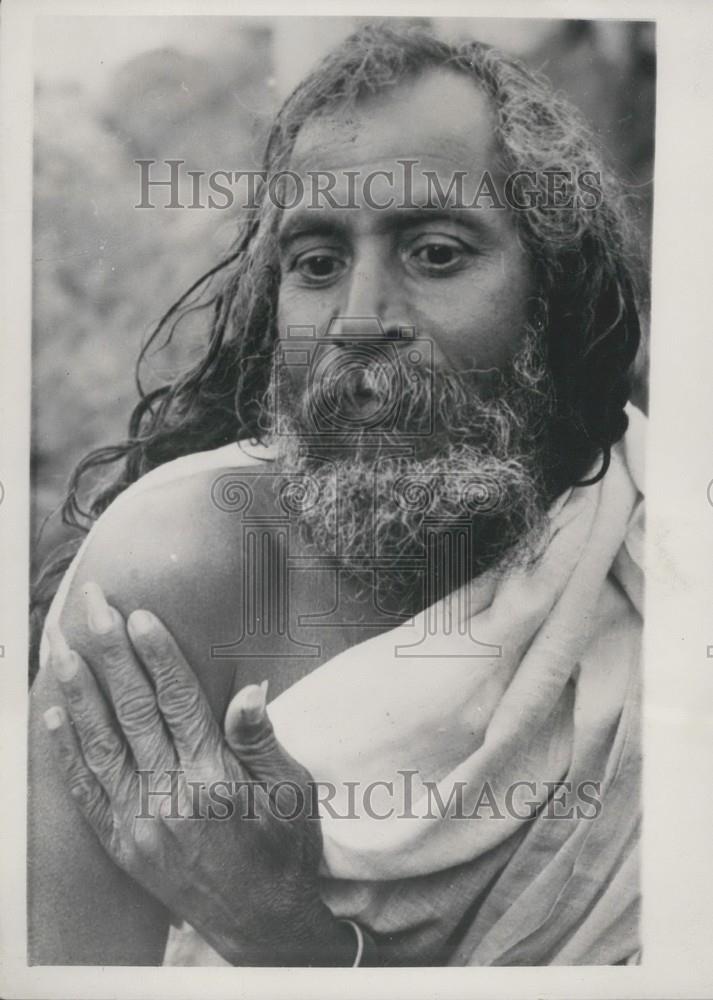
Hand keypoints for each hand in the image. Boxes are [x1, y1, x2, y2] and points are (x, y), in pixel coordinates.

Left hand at [42, 583, 356, 965]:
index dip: (157, 655)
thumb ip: (260, 739)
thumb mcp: (291, 790)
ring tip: (58, 646)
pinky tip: (53, 714)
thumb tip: (245, 690)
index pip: (178, 701)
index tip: (137, 615)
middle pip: (132, 710)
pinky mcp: (123, 844)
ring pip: (100, 743)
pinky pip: (86, 792)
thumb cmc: (285, 848)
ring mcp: (141, 823)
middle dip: (108, 652)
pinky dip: (66, 751)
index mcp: (217, 779)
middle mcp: (172, 798)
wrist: (262, 925)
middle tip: (90, 606)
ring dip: (76, 690)